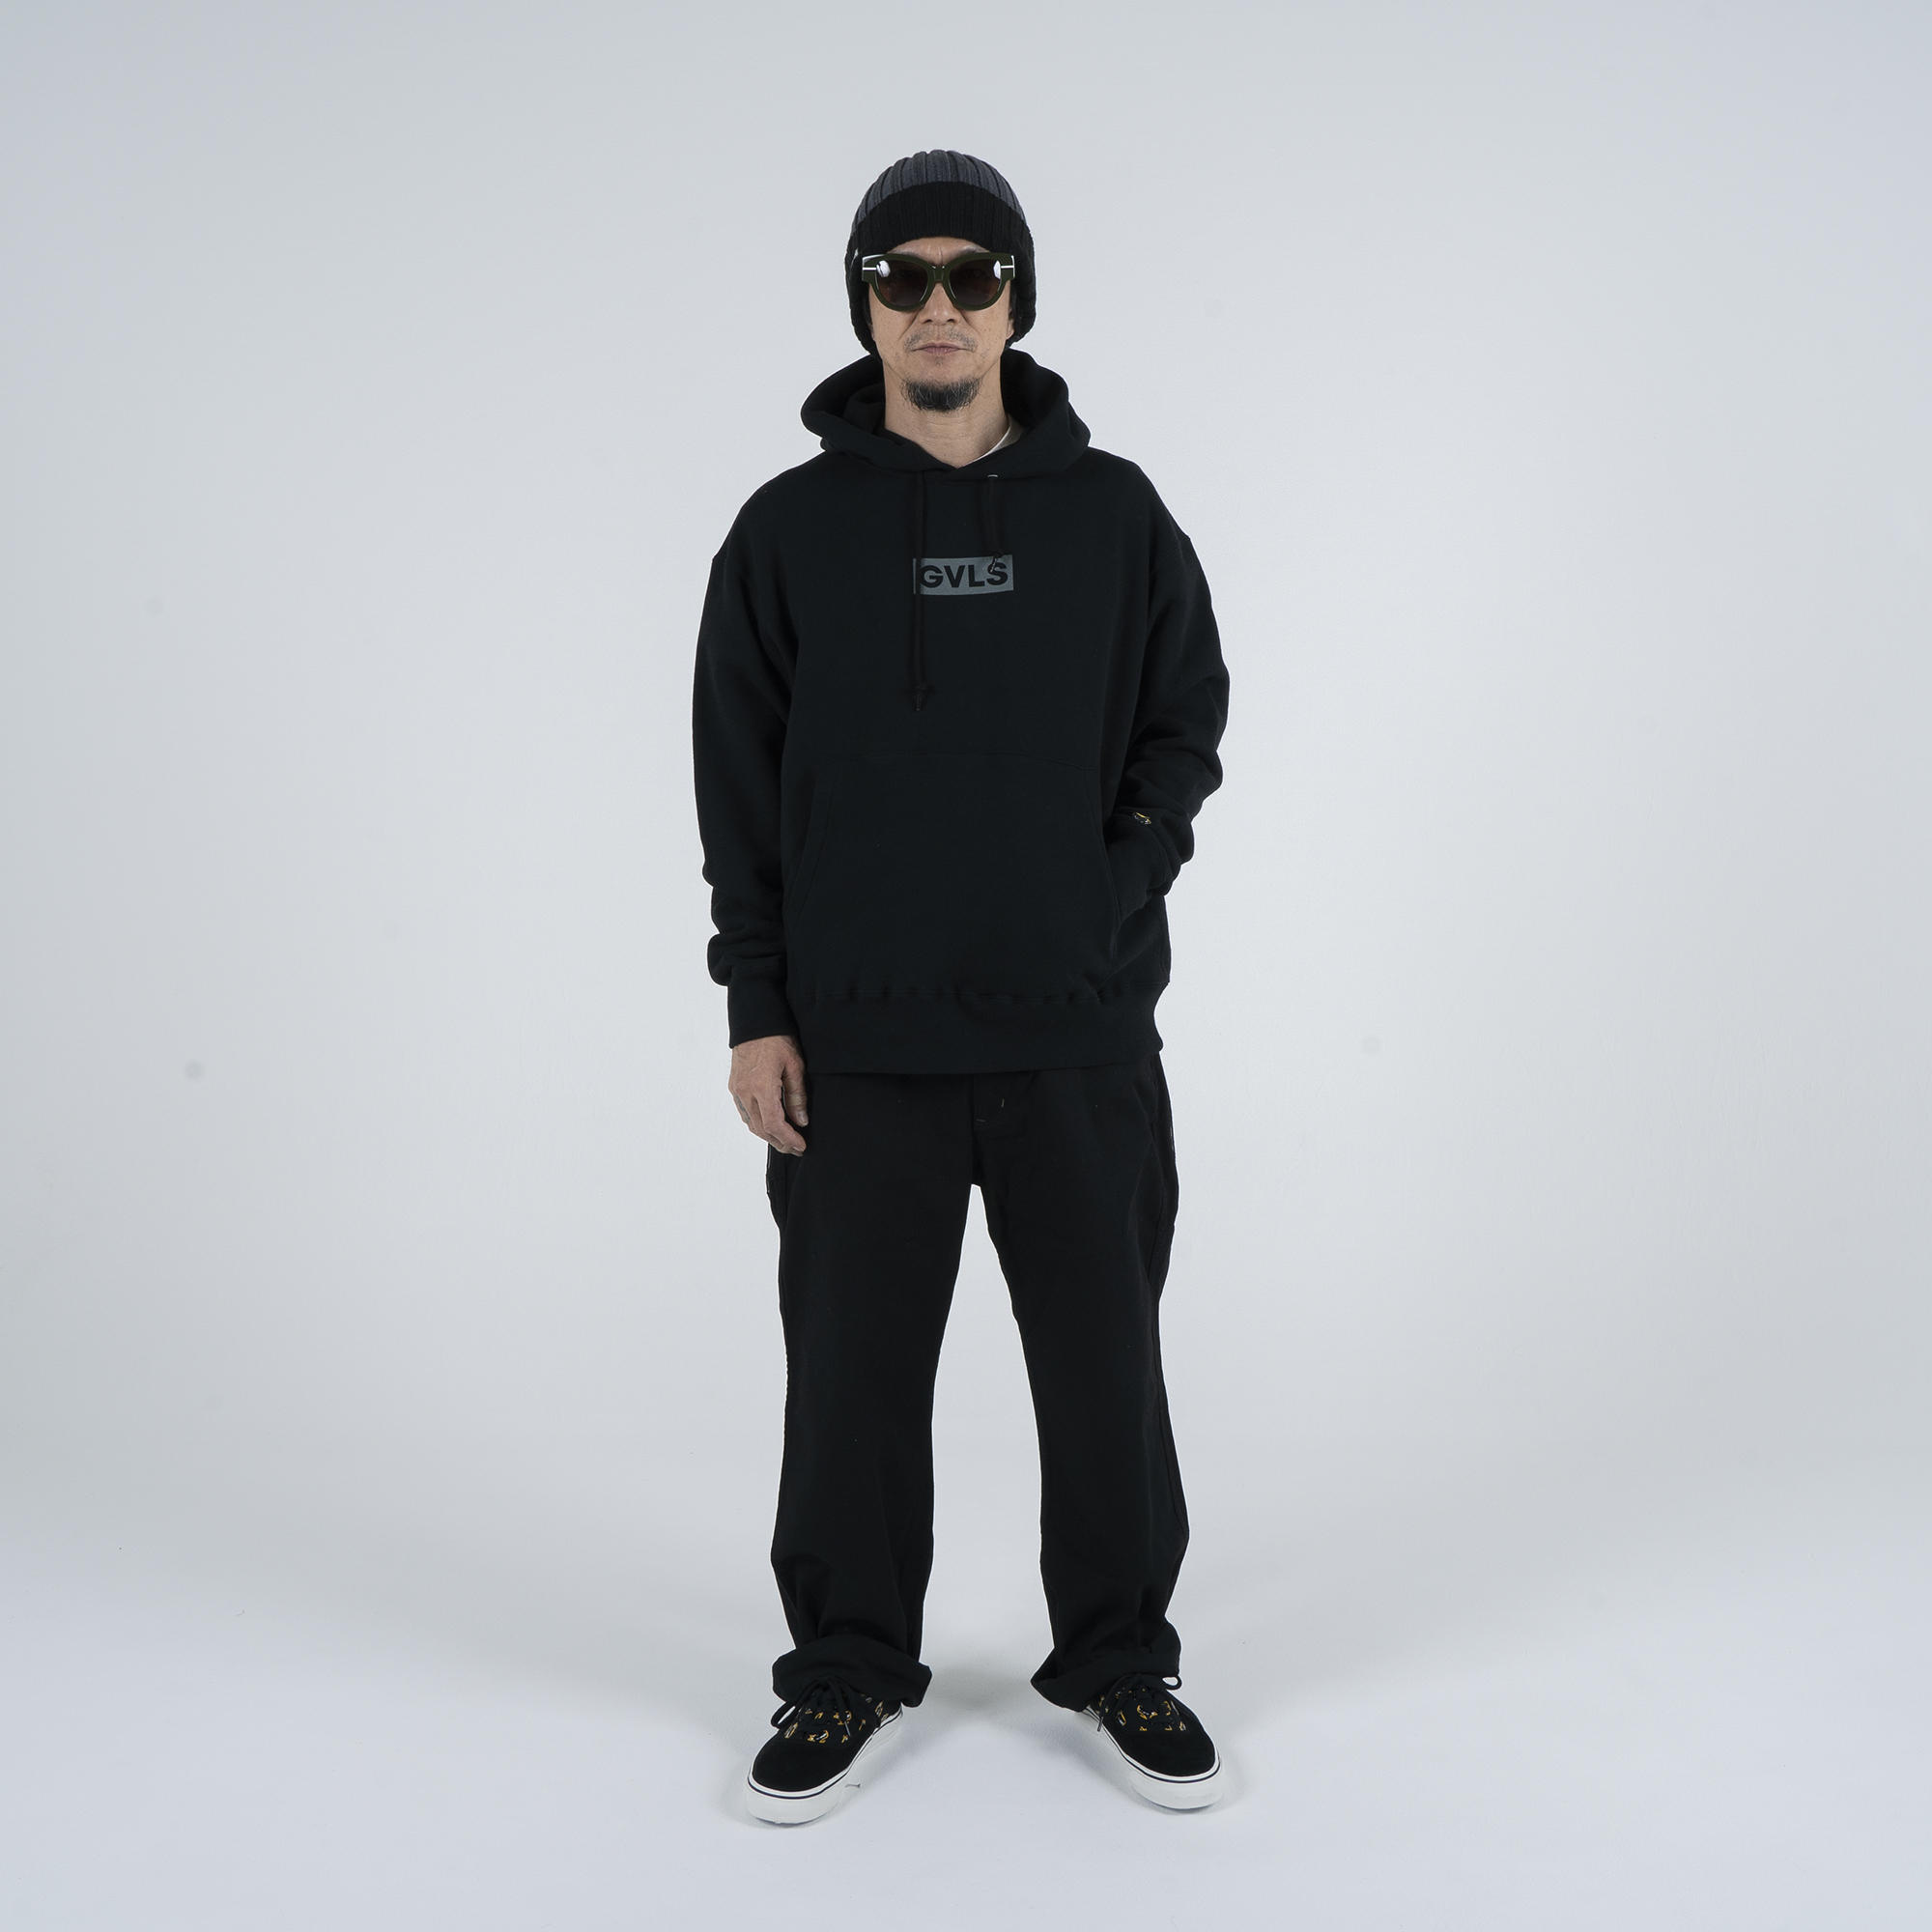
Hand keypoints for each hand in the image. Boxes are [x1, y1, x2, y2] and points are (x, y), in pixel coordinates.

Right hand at [729, 1034, 808, 1153]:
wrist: (754, 1022)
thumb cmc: (777, 1039)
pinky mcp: (734, 1086)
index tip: (801, 1146)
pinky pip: (744, 1113)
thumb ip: (797, 1096)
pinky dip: (757, 1123)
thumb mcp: (795, 1066)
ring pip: (751, 1124)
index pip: (774, 1125)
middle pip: (761, 1129)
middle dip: (780, 1142)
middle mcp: (745, 1092)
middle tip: (796, 1148)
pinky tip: (769, 1125)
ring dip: (768, 1135)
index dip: (789, 1139)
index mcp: (761, 1087)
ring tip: (785, 1140)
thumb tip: (801, 1121)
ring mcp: (737, 1090)